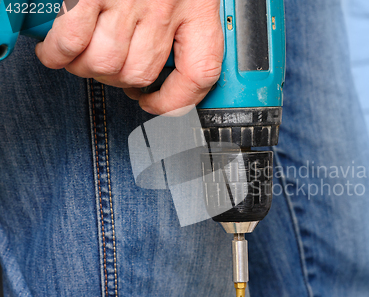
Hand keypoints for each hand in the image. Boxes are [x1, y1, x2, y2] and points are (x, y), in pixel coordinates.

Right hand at [35, 0, 223, 114]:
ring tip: (82, 60)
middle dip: (119, 81)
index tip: (158, 102)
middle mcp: (165, 6)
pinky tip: (57, 52)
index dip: (176, 100)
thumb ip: (184, 21)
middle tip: (111, 71)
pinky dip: (59, 53)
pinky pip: (72, 40)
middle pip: (140, 74)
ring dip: (87, 70)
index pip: (200, 73)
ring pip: (105, 64)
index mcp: (198, 6)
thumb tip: (166, 62)